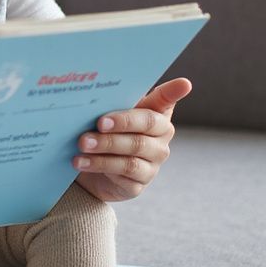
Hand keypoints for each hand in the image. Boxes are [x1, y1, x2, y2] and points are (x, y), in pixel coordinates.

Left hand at [74, 77, 192, 201]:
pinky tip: (82, 161)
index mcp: (154, 115)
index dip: (173, 92)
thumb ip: (108, 102)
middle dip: (121, 123)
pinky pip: (122, 173)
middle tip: (98, 123)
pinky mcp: (139, 183)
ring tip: (82, 144)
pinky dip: (99, 165)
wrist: (90, 170)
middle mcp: (160, 138)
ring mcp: (153, 162)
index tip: (184, 83)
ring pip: (133, 150)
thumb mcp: (103, 114)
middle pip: (146, 125)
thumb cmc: (101, 133)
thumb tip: (96, 89)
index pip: (165, 100)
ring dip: (105, 146)